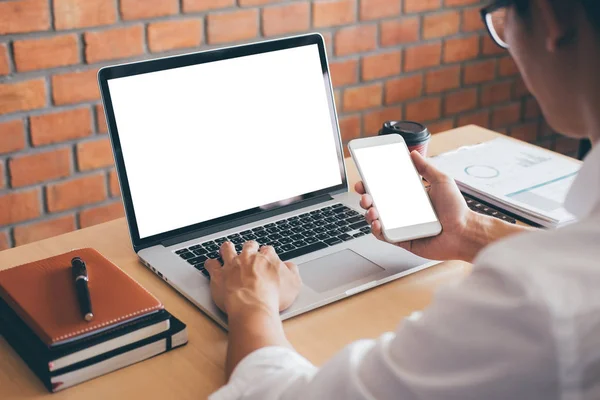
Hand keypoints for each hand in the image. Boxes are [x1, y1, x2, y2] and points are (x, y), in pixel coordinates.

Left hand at [205, 241, 301, 315]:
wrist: (253, 307)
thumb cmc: (274, 297)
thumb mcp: (294, 284)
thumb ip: (293, 271)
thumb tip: (290, 266)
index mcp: (267, 258)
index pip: (268, 250)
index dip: (267, 253)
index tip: (267, 257)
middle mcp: (248, 258)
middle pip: (248, 246)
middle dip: (249, 247)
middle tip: (249, 249)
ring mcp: (232, 265)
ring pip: (227, 249)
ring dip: (227, 248)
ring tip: (227, 248)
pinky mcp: (218, 275)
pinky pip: (211, 264)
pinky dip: (210, 263)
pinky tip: (210, 263)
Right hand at [355, 150, 474, 261]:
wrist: (465, 233)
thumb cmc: (457, 210)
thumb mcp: (442, 181)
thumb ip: (426, 167)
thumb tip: (413, 153)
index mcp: (410, 197)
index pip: (386, 188)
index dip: (373, 184)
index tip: (365, 178)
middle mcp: (403, 211)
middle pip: (377, 203)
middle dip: (365, 197)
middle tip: (364, 194)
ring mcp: (402, 226)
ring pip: (377, 219)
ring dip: (369, 213)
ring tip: (371, 209)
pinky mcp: (402, 240)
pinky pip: (384, 236)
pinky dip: (376, 230)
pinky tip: (377, 223)